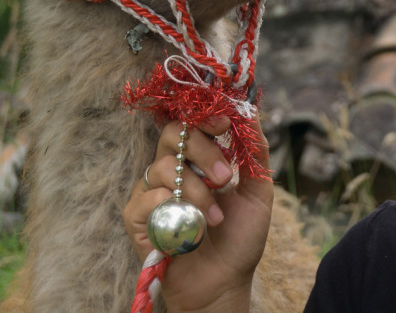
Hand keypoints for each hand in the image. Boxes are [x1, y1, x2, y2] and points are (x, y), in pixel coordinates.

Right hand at [123, 118, 273, 312]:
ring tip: (216, 217)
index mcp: (198, 158)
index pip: (193, 122)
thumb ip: (255, 154)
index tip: (225, 123)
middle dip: (203, 150)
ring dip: (196, 190)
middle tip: (226, 178)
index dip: (206, 117)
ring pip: (164, 167)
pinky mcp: (137, 216)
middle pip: (174, 134)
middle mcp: (173, 169)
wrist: (225, 282)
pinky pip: (147, 197)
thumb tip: (251, 113)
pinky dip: (171, 207)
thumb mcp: (258, 192)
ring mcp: (152, 191)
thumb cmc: (240, 238)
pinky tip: (190, 226)